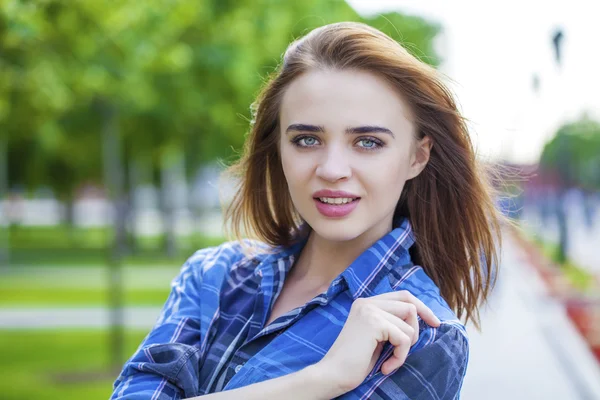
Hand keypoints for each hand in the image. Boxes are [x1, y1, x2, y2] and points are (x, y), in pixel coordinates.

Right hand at [316, 290, 440, 393]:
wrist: (333, 374)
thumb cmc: (354, 362)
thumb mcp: (376, 338)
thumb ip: (391, 323)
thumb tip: (420, 319)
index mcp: (366, 303)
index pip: (403, 296)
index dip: (422, 308)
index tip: (435, 323)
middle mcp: (367, 302)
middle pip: (410, 305)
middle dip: (417, 328)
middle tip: (408, 349)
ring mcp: (370, 310)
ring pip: (410, 324)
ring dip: (405, 348)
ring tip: (390, 361)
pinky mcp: (374, 322)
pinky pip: (404, 339)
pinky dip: (400, 356)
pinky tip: (386, 367)